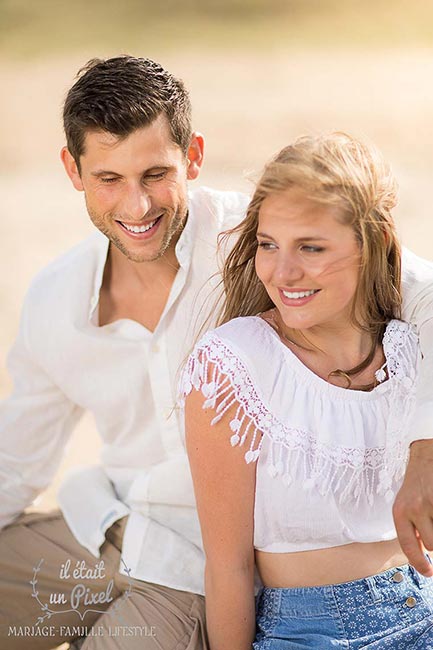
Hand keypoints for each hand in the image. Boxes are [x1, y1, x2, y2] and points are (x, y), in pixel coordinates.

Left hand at [393, 440, 432, 576]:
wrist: (425, 457)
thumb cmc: (417, 486)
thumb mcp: (406, 505)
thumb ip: (412, 529)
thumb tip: (422, 555)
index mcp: (400, 512)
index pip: (408, 546)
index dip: (419, 564)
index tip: (428, 573)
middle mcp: (414, 507)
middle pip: (432, 545)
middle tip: (432, 526)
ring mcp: (431, 502)